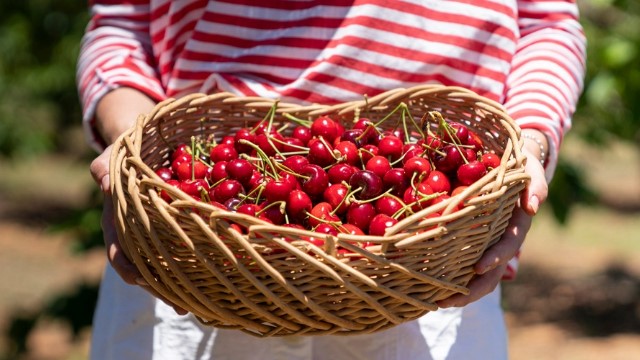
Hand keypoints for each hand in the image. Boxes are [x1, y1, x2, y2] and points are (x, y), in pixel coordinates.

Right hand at [91, 88, 186, 314]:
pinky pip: (194, 244)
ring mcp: (163, 232)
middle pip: (149, 268)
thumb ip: (106, 167)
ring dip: (187, 282)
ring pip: (173, 263)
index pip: (119, 250)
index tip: (138, 279)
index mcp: (120, 222)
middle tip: (182, 304)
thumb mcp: (114, 155)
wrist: (148, 143)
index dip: (128, 266)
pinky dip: (205, 258)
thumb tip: (102, 179)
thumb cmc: (126, 150)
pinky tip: (225, 271)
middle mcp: (142, 233)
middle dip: (164, 287)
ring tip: (206, 300)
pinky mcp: (185, 224)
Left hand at [436, 134, 547, 307]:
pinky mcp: (472, 241)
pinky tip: (431, 287)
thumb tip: (532, 208)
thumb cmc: (519, 165)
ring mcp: (487, 243)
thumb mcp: (528, 170)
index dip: (495, 257)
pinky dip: (450, 277)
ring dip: (459, 291)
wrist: (511, 163)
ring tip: (436, 302)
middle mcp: (502, 239)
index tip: (478, 266)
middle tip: (447, 301)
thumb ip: (533, 186)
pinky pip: (462, 263)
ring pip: (477, 275)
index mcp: (516, 224)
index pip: (508, 245)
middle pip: (491, 271)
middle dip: (472, 289)